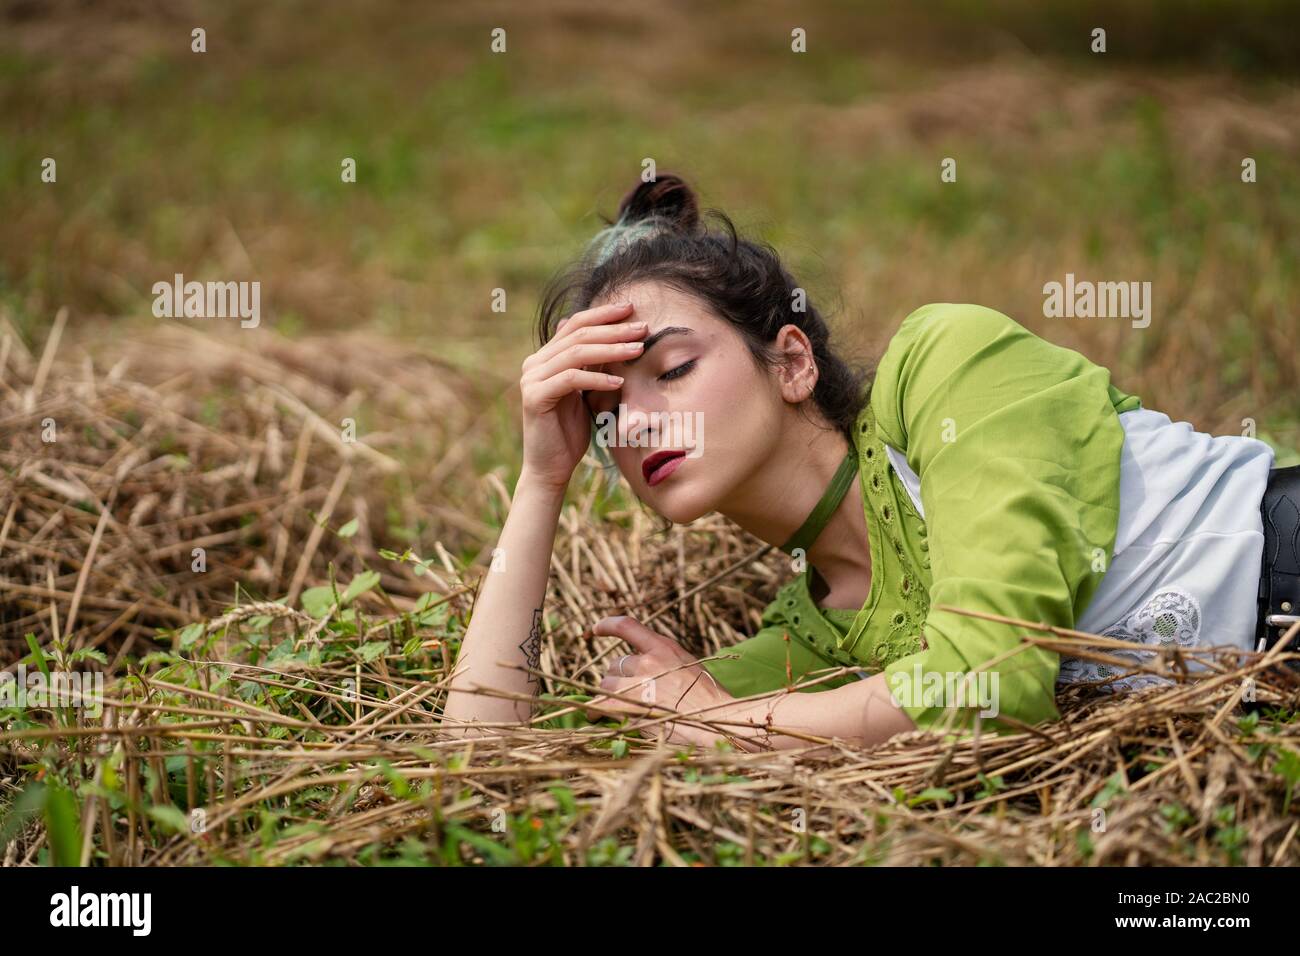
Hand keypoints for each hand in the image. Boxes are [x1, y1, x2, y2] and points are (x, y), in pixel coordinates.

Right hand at [518, 301, 646, 491]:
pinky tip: (621, 381)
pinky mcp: (535, 397)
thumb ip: (593, 366)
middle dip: (613, 329)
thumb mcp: (587, 393)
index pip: (576, 324)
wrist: (550, 467)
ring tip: (638, 350)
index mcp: (545, 358)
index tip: (631, 307)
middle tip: (642, 327)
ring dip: (611, 350)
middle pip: (578, 334)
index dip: (603, 314)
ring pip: (576, 353)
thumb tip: (614, 339)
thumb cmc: (571, 432)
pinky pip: (571, 379)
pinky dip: (597, 378)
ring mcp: (532, 379)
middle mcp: (534, 363)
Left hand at [584, 616, 734, 747]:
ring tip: (622, 705)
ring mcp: (639, 684)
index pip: (627, 626)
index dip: (608, 625)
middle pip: (615, 664)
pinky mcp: (631, 707)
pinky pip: (601, 704)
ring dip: (610, 693)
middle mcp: (648, 662)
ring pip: (607, 683)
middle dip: (619, 677)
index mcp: (664, 647)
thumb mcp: (689, 665)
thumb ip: (665, 659)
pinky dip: (595, 710)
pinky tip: (595, 716)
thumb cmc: (709, 697)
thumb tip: (643, 662)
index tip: (596, 629)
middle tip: (630, 692)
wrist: (715, 719)